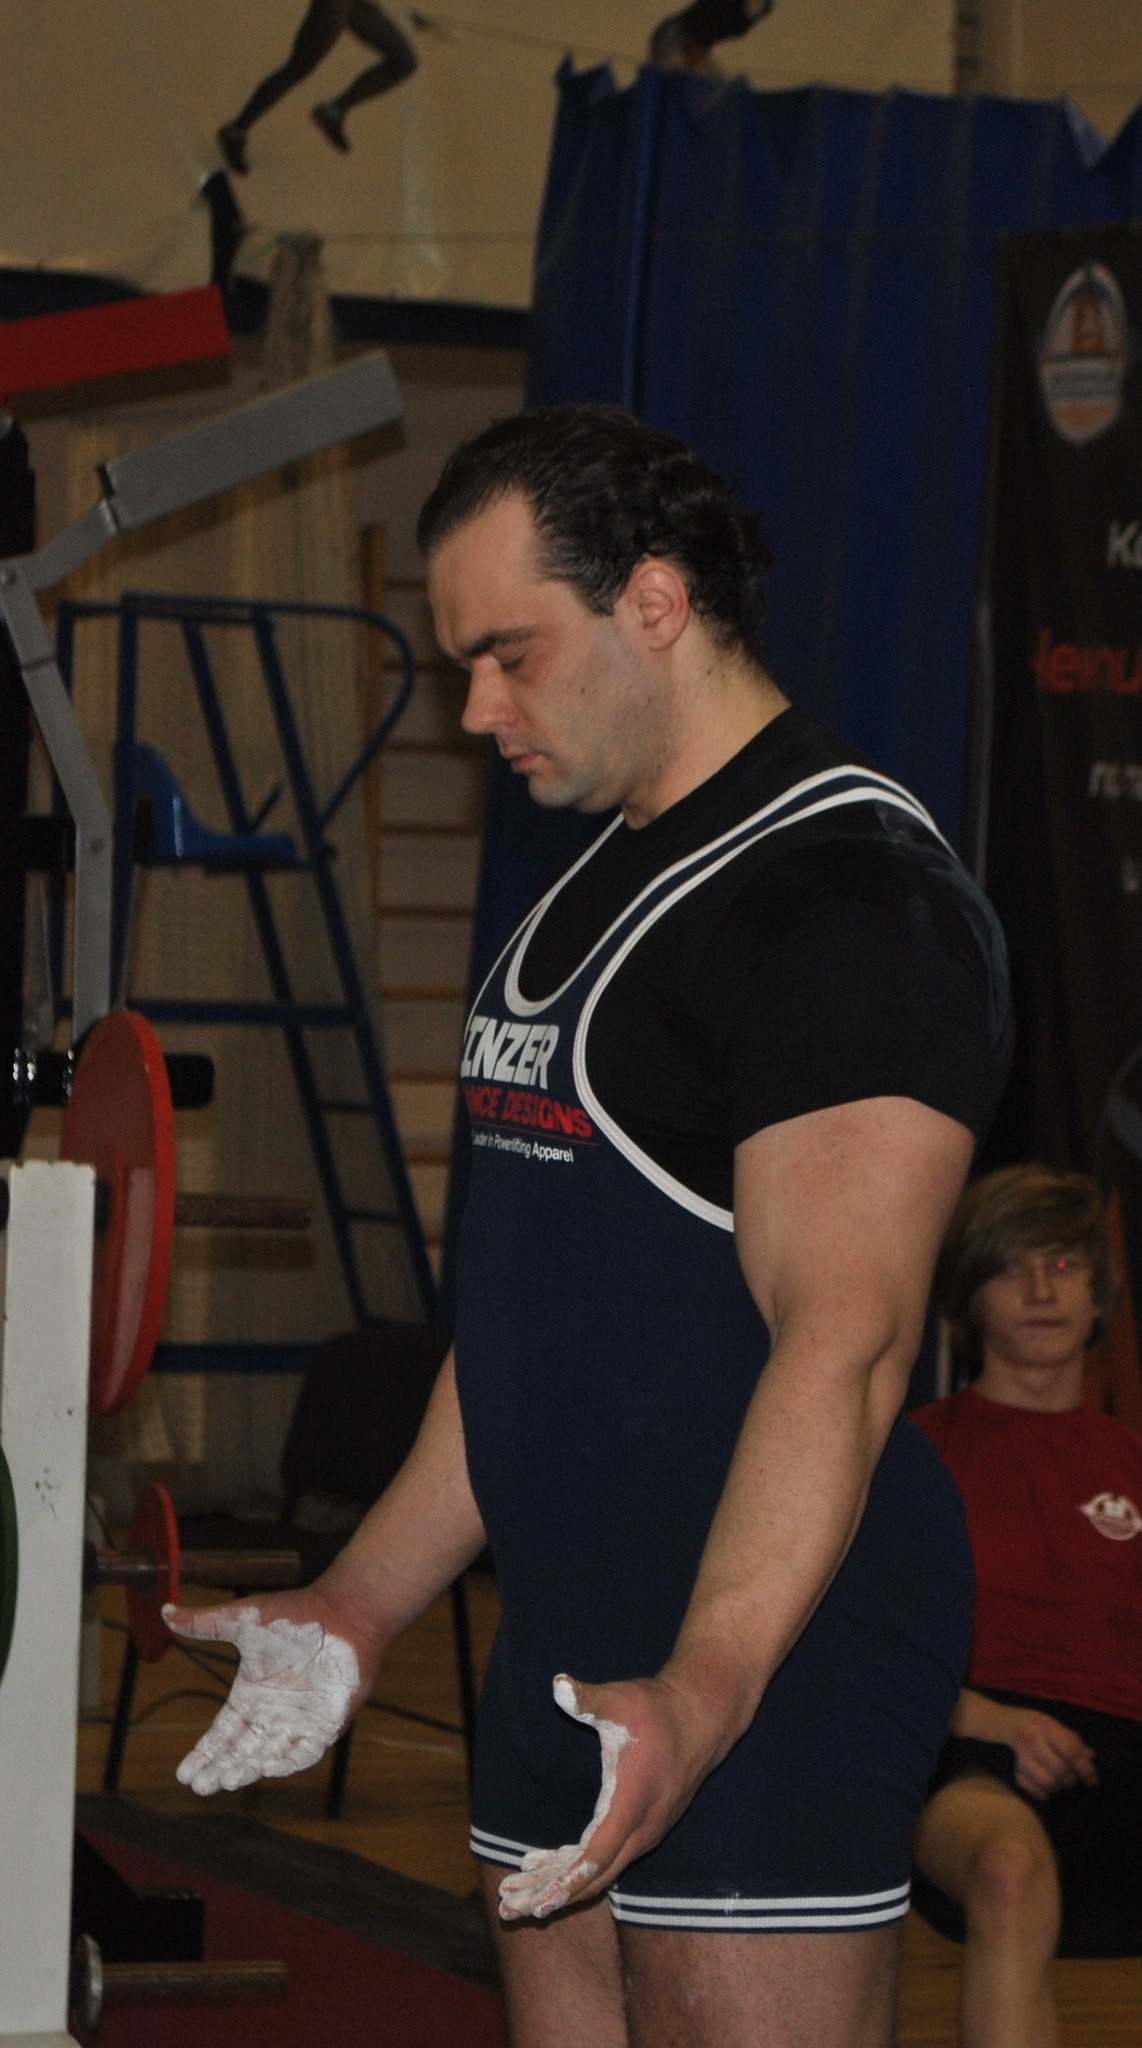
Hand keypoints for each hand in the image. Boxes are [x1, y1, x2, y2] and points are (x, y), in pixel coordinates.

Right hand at [163, 1587, 376, 1794]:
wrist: (345, 1612)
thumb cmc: (296, 1613)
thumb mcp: (243, 1620)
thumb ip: (205, 1623)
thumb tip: (165, 1611)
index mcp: (252, 1694)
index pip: (222, 1733)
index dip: (203, 1754)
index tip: (183, 1774)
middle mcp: (273, 1714)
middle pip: (240, 1751)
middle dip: (219, 1769)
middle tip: (199, 1787)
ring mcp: (300, 1721)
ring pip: (268, 1756)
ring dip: (247, 1770)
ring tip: (226, 1781)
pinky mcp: (326, 1725)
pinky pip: (305, 1752)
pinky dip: (288, 1761)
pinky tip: (268, 1768)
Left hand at [497, 1670, 720, 1921]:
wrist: (703, 1716)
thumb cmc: (658, 1708)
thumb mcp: (621, 1700)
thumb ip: (587, 1699)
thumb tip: (557, 1684)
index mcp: (632, 1804)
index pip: (597, 1858)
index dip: (566, 1882)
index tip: (538, 1905)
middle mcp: (641, 1828)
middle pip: (593, 1878)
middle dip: (550, 1895)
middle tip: (507, 1910)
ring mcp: (645, 1832)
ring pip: (599, 1873)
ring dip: (558, 1885)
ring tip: (515, 1896)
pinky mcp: (643, 1828)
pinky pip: (606, 1859)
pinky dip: (574, 1867)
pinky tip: (543, 1862)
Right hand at [981, 1700, 1097, 1799]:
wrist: (997, 1719)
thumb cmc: (1031, 1723)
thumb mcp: (1051, 1724)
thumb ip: (1071, 1738)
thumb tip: (1091, 1755)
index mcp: (1046, 1726)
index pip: (1071, 1750)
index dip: (1085, 1768)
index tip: (1093, 1780)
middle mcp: (1033, 1738)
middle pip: (1060, 1769)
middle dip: (1070, 1779)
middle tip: (1071, 1779)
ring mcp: (1021, 1753)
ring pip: (1047, 1781)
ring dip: (1056, 1786)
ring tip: (1058, 1783)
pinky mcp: (1012, 1766)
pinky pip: (1030, 1787)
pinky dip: (1040, 1792)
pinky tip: (1044, 1789)